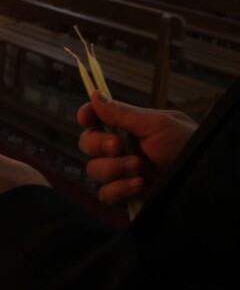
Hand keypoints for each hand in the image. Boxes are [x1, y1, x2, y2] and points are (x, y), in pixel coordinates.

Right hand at [77, 91, 196, 205]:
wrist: (203, 175)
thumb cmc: (187, 143)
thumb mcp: (156, 124)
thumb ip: (123, 113)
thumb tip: (95, 95)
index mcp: (127, 127)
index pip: (94, 119)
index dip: (86, 116)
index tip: (87, 118)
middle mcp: (120, 149)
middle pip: (87, 144)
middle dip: (99, 145)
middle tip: (118, 146)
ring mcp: (120, 172)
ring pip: (93, 170)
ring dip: (114, 169)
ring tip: (139, 167)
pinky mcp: (125, 194)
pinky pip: (105, 194)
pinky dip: (119, 190)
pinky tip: (139, 185)